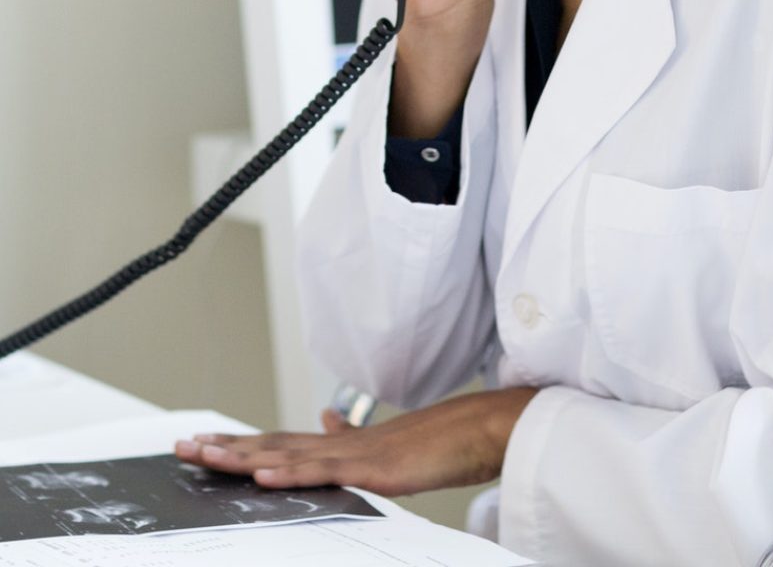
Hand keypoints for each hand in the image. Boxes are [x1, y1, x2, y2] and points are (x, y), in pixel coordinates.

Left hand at [174, 388, 535, 496]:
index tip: (201, 444)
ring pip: (284, 454)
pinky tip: (260, 473)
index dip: (237, 443)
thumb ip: (348, 436)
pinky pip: (321, 472)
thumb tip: (324, 418)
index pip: (275, 442)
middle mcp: (334, 443)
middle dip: (223, 447)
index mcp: (335, 444)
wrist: (474, 431)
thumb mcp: (382, 444)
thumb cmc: (433, 441)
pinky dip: (288, 471)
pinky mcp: (369, 468)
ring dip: (241, 456)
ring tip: (204, 457)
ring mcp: (350, 453)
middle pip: (268, 443)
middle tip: (180, 447)